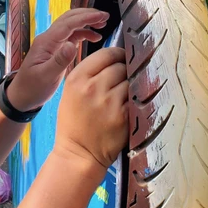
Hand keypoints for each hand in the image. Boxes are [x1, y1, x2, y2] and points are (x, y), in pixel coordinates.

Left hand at [5, 9, 109, 110]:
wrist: (21, 96)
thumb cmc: (32, 88)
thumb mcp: (46, 76)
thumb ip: (60, 61)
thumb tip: (72, 45)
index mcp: (46, 42)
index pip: (68, 23)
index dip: (86, 18)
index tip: (102, 16)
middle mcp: (49, 39)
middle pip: (69, 19)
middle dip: (87, 15)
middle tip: (106, 16)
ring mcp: (52, 43)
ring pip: (71, 25)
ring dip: (86, 22)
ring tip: (103, 25)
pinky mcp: (56, 50)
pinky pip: (71, 36)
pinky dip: (84, 33)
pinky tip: (94, 37)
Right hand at [54, 47, 128, 170]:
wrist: (78, 154)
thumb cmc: (74, 123)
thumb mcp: (72, 92)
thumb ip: (89, 74)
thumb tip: (115, 58)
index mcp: (76, 79)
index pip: (105, 53)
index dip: (117, 54)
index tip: (122, 59)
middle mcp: (92, 87)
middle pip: (120, 66)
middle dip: (124, 71)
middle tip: (123, 81)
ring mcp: (109, 102)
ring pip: (130, 81)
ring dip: (131, 86)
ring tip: (124, 96)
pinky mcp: (123, 115)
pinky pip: (136, 98)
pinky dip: (135, 100)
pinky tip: (129, 106)